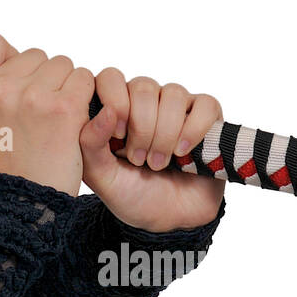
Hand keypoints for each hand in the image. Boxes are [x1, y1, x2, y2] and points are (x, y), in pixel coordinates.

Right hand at [0, 33, 94, 197]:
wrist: (22, 201)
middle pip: (34, 54)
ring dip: (65, 85)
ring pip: (62, 64)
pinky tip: (72, 119)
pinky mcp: (63, 108)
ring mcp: (31, 96)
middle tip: (38, 109)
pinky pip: (84, 80)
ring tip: (55, 116)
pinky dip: (84, 96)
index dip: (10, 57)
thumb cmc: (2, 166)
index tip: (17, 75)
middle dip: (42, 77)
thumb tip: (12, 57)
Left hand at [77, 68, 224, 232]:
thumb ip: (90, 144)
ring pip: (173, 94)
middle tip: (138, 159)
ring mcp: (176, 106)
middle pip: (143, 86)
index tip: (118, 136)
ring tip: (158, 163)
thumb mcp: (101, 176)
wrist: (168, 219)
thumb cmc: (130, 193)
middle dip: (142, 127)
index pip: (110, 77)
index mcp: (114, 107)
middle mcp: (144, 100)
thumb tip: (106, 111)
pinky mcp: (206, 117)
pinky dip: (194, 128)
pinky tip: (184, 151)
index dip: (115, 101)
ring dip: (165, 132)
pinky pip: (205, 105)